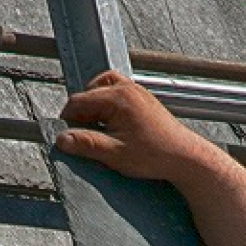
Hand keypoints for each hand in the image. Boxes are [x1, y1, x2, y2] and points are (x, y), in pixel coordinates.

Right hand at [56, 71, 215, 182]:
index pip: (78, 101)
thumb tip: (62, 139)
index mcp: (118, 98)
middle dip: (81, 113)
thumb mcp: (114, 154)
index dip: (68, 120)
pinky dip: (108, 105)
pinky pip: (117, 92)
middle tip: (84, 136)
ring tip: (97, 128)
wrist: (184, 157)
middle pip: (89, 92)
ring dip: (95, 106)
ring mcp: (137, 91)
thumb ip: (86, 144)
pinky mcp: (143, 99)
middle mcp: (127, 88)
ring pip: (103, 88)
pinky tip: (112, 126)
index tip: (67, 136)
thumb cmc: (155, 155)